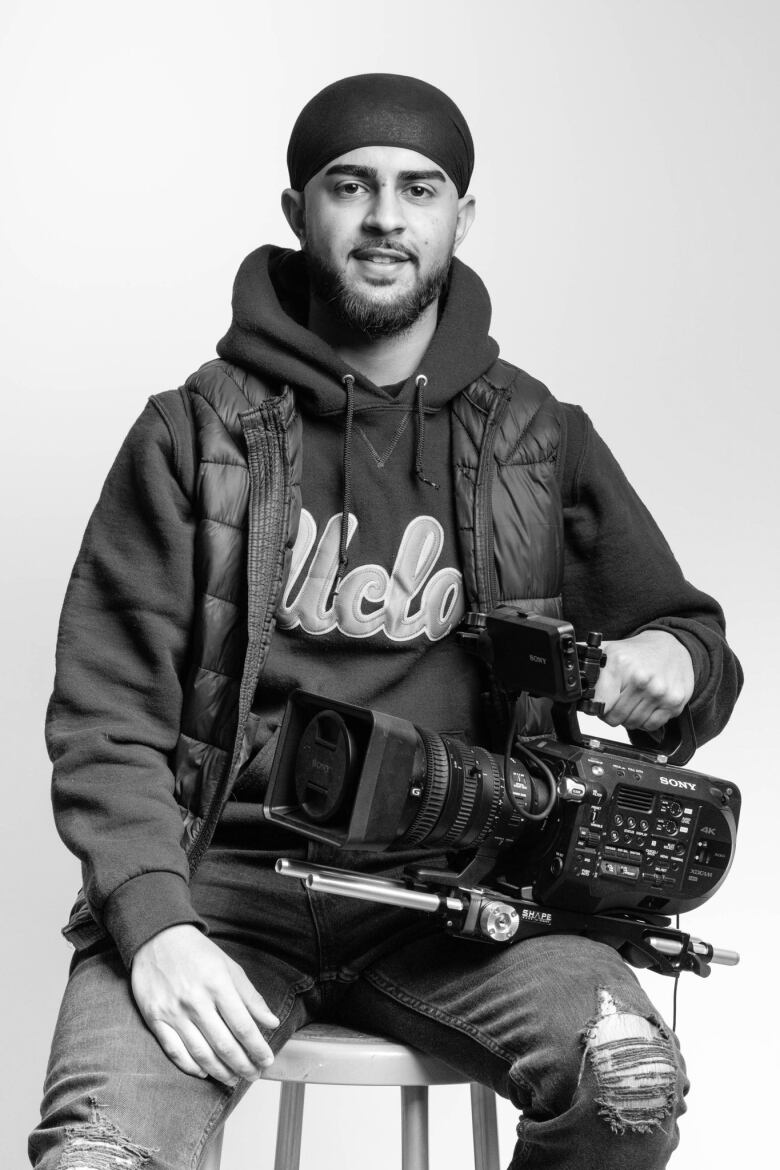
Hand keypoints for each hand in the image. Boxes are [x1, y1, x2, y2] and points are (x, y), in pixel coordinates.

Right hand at [130, 924, 278, 1085]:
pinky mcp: (154, 1018)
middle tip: (254, 1075)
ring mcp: (173, 1011)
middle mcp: (196, 1000)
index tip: (267, 1060)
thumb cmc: (197, 953)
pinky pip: (174, 1051)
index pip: (243, 1026)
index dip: (257, 1048)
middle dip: (243, 1065)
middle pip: (224, 1044)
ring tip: (233, 1079)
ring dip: (220, 1071)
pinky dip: (191, 1066)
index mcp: (218, 984)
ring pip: (201, 1053)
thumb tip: (272, 1022)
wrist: (157, 938)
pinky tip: (204, 1071)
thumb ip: (250, 996)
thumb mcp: (229, 967)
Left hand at [594, 630, 694, 732]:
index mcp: (620, 664)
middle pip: (615, 718)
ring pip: (632, 724)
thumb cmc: (640, 652)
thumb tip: (568, 667)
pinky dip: (646, 720)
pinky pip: (651, 725)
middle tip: (617, 700)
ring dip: (628, 717)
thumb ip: (587, 661)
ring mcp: (659, 692)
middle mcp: (641, 678)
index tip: (600, 701)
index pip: (599, 705)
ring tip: (632, 700)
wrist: (675, 646)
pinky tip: (646, 705)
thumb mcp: (610, 650)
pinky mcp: (674, 702)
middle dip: (611, 713)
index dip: (596, 706)